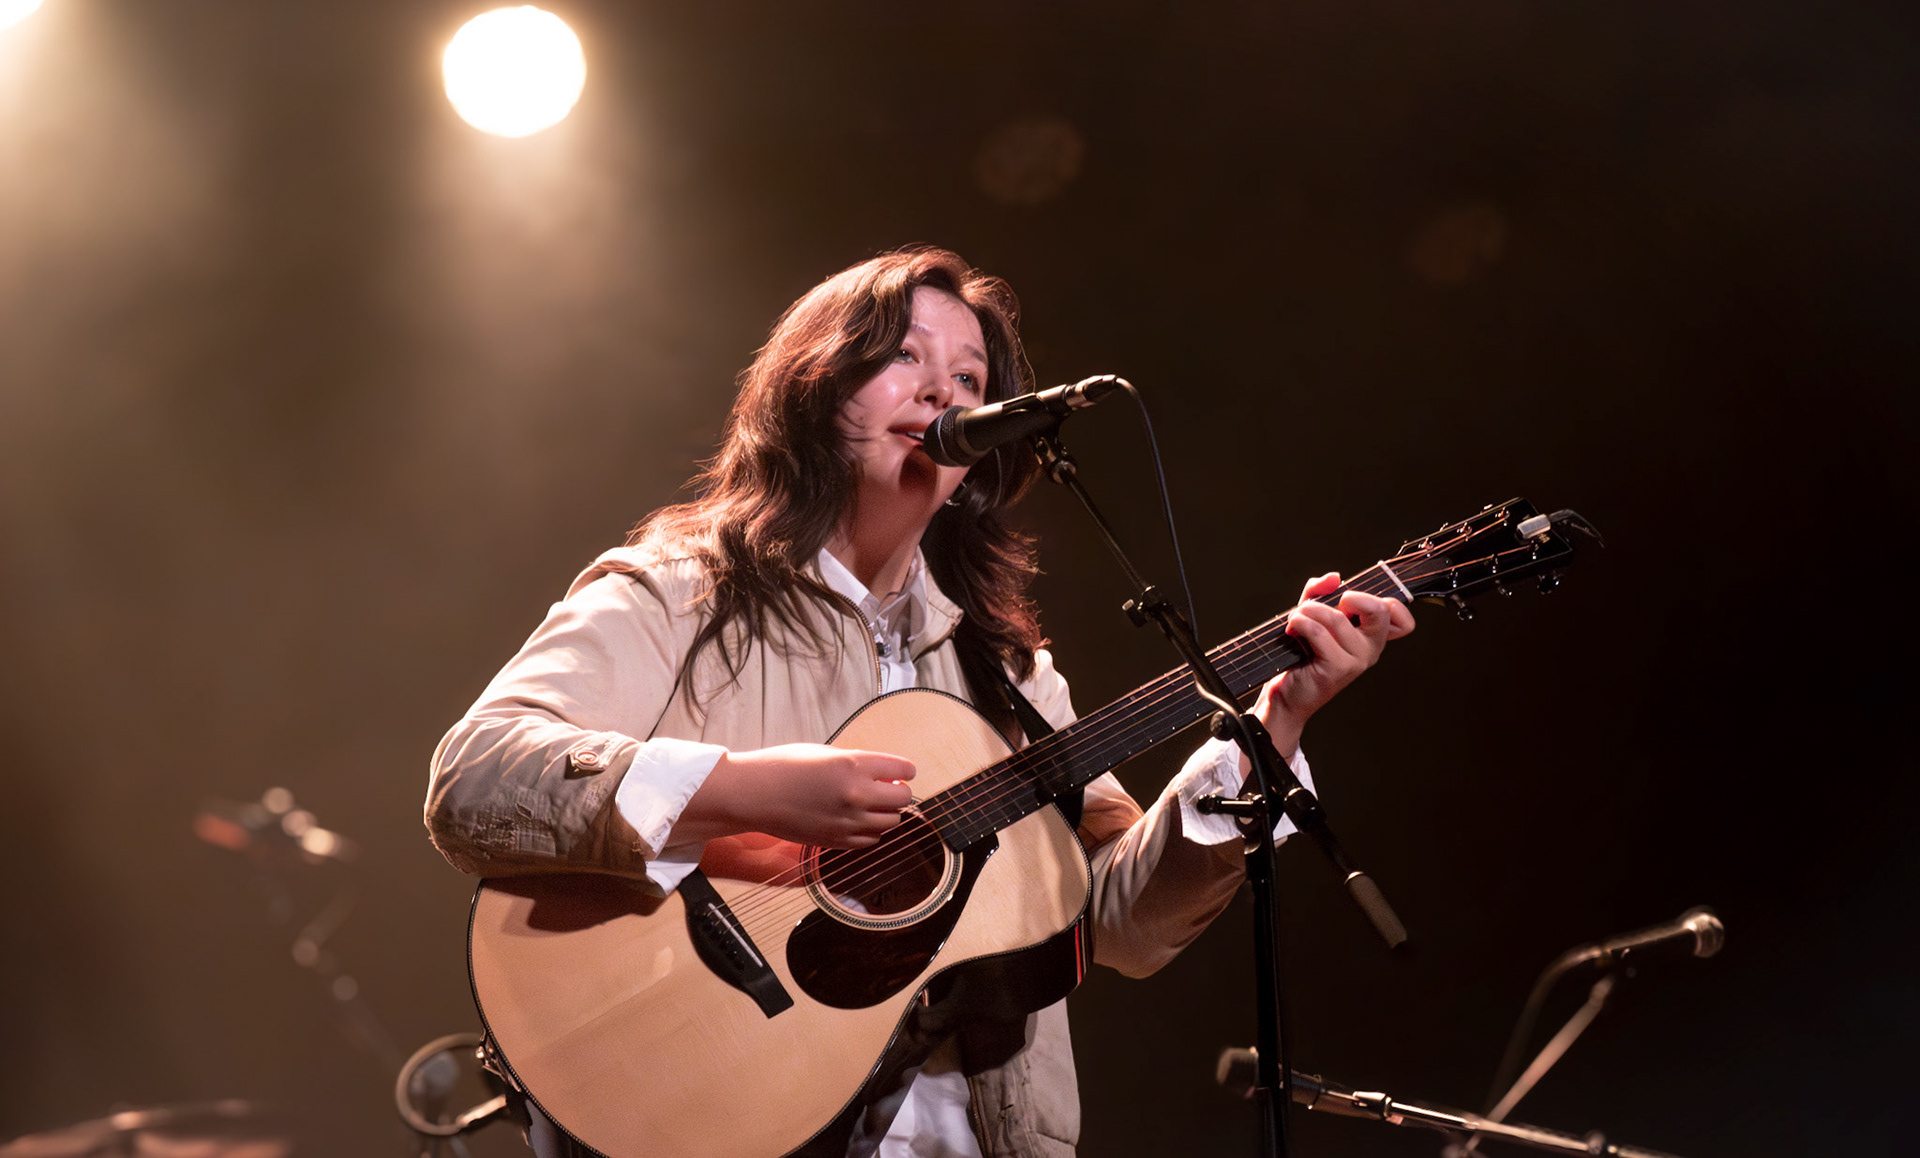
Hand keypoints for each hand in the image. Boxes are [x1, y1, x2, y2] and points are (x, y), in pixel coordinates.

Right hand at [679, 743, 915, 848]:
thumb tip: (883, 775)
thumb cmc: (784, 765)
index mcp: (855, 765)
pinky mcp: (837, 842)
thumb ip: (857, 764)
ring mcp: (849, 822)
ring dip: (886, 812)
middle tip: (888, 788)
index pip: (904, 770)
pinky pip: (871, 841)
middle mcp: (857, 795)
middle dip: (899, 792)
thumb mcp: (826, 753)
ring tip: (872, 805)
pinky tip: (858, 821)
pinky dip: (871, 831)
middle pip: (903, 799)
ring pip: (891, 822)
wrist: (754, 795)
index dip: (905, 770)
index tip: (900, 772)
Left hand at [1252, 572, 1415, 755]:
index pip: (1401, 617)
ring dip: (1308, 611)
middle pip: (1380, 609)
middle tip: (1328, 606)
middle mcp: (1370, 649)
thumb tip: (1334, 577)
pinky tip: (1293, 631)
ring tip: (1296, 619)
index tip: (1350, 602)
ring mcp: (1357, 660)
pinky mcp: (1338, 669)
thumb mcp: (1312, 613)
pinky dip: (1300, 624)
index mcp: (1371, 636)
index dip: (1383, 600)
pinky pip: (1318, 633)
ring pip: (1337, 618)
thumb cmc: (1301, 654)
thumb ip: (1321, 591)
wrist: (1286, 694)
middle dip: (1350, 597)